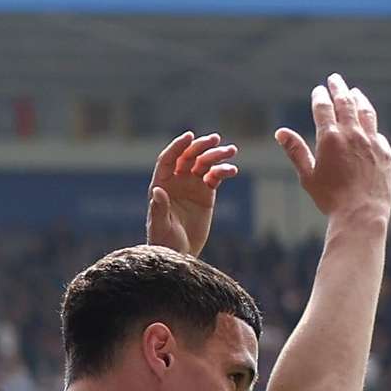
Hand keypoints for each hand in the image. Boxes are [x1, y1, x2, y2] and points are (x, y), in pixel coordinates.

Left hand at [144, 131, 241, 256]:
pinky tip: (232, 170)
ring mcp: (192, 186)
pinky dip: (224, 171)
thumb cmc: (164, 242)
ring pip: (204, 164)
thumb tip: (157, 190)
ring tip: (231, 150)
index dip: (177, 146)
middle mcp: (176, 182)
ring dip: (216, 155)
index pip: (168, 159)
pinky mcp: (206, 194)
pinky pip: (216, 177)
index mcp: (161, 185)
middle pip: (188, 157)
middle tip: (215, 139)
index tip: (189, 136)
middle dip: (200, 146)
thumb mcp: (160, 226)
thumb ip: (159, 208)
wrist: (180, 254)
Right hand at [272, 75, 390, 221]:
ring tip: (354, 92)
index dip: (320, 96)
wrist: (361, 213)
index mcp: (330, 138)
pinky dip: (370, 123)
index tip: (318, 89)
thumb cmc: (330, 197)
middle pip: (346, 103)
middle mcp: (352, 134)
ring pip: (365, 112)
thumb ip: (296, 150)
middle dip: (339, 89)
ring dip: (359, 99)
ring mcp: (371, 142)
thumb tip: (280, 132)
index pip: (324, 108)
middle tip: (335, 79)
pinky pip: (377, 132)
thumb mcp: (307, 175)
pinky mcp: (385, 152)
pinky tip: (368, 122)